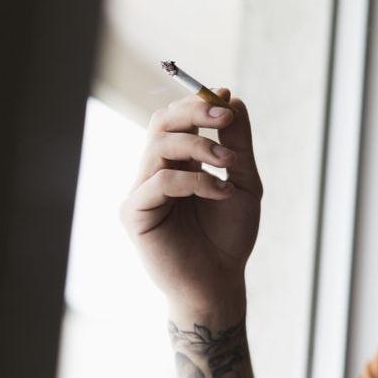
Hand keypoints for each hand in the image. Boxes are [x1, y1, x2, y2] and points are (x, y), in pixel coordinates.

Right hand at [120, 89, 260, 321]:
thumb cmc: (230, 235)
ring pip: (159, 146)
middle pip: (161, 122)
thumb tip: (230, 96)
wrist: (221, 281)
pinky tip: (221, 193)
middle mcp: (154, 172)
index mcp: (176, 162)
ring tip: (229, 164)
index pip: (175, 119)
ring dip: (200, 146)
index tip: (225, 97)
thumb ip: (236, 142)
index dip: (197, 103)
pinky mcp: (135, 213)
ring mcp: (141, 191)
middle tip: (225, 116)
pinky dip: (195, 181)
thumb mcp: (242, 181)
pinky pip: (160, 182)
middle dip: (194, 112)